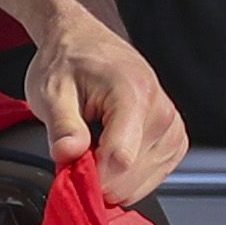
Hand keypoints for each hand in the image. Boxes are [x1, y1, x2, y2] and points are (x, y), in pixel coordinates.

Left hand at [27, 0, 186, 204]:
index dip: (91, 176)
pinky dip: (127, 177)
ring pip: (142, 182)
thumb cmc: (68, 62)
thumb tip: (67, 155)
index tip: (69, 170)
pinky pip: (153, 178)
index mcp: (133, 93)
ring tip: (93, 145)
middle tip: (76, 151)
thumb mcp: (50, 90)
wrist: (85, 42)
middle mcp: (161, 110)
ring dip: (112, 177)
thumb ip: (61, 125)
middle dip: (99, 177)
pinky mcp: (175, 140)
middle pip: (133, 175)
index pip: (121, 157)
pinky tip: (109, 153)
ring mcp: (172, 127)